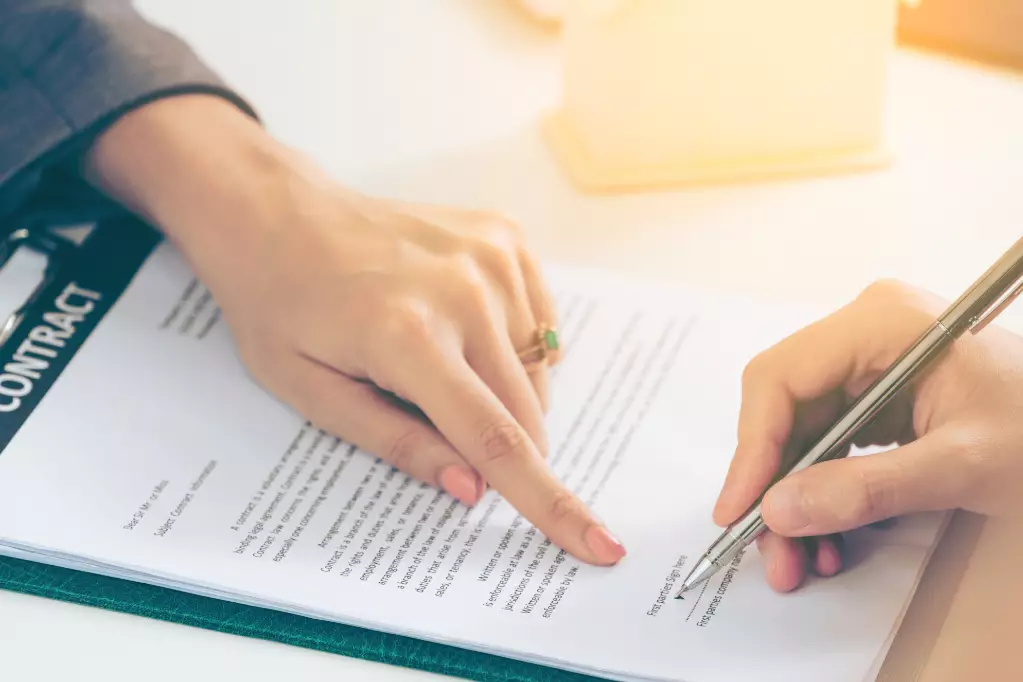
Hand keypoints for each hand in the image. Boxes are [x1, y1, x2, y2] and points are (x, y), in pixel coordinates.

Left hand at [84, 95, 625, 565]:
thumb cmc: (282, 308)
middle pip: (527, 413)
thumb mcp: (313, 394)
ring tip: (432, 357)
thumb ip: (398, 444)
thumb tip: (472, 489)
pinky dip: (510, 346)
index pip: (496, 441)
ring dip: (501, 390)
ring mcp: (491, 255)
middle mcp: (465, 291)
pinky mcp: (504, 237)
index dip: (551, 504)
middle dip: (502, 445)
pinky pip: (539, 324)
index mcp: (409, 337)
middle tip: (431, 415)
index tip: (602, 546)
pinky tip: (458, 327)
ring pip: (538, 372)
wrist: (279, 216)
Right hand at [713, 279, 1022, 591]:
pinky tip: (827, 534)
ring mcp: (865, 360)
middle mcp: (863, 332)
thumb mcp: (963, 466)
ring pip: (795, 431)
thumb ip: (869, 490)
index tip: (740, 508)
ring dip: (792, 497)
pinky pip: (823, 441)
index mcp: (882, 322)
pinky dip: (819, 490)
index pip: (781, 378)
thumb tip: (780, 510)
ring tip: (800, 558)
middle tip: (772, 550)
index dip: (752, 447)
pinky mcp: (872, 392)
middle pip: (781, 408)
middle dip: (772, 485)